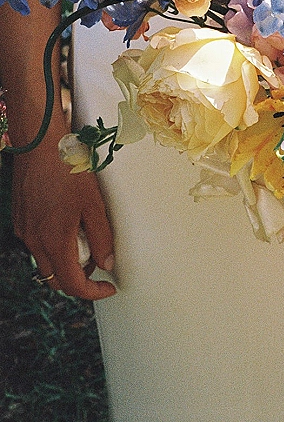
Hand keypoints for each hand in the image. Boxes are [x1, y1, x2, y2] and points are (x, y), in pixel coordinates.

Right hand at [11, 123, 115, 299]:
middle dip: (79, 279)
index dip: (92, 292)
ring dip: (65, 262)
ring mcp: (25, 230)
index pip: (72, 284)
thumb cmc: (67, 170)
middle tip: (98, 263)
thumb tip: (106, 262)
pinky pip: (36, 243)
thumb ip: (101, 237)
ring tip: (85, 241)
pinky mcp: (20, 219)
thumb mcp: (93, 204)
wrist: (39, 145)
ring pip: (45, 262)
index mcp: (55, 241)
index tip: (107, 288)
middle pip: (56, 279)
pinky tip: (66, 224)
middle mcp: (35, 241)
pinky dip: (52, 245)